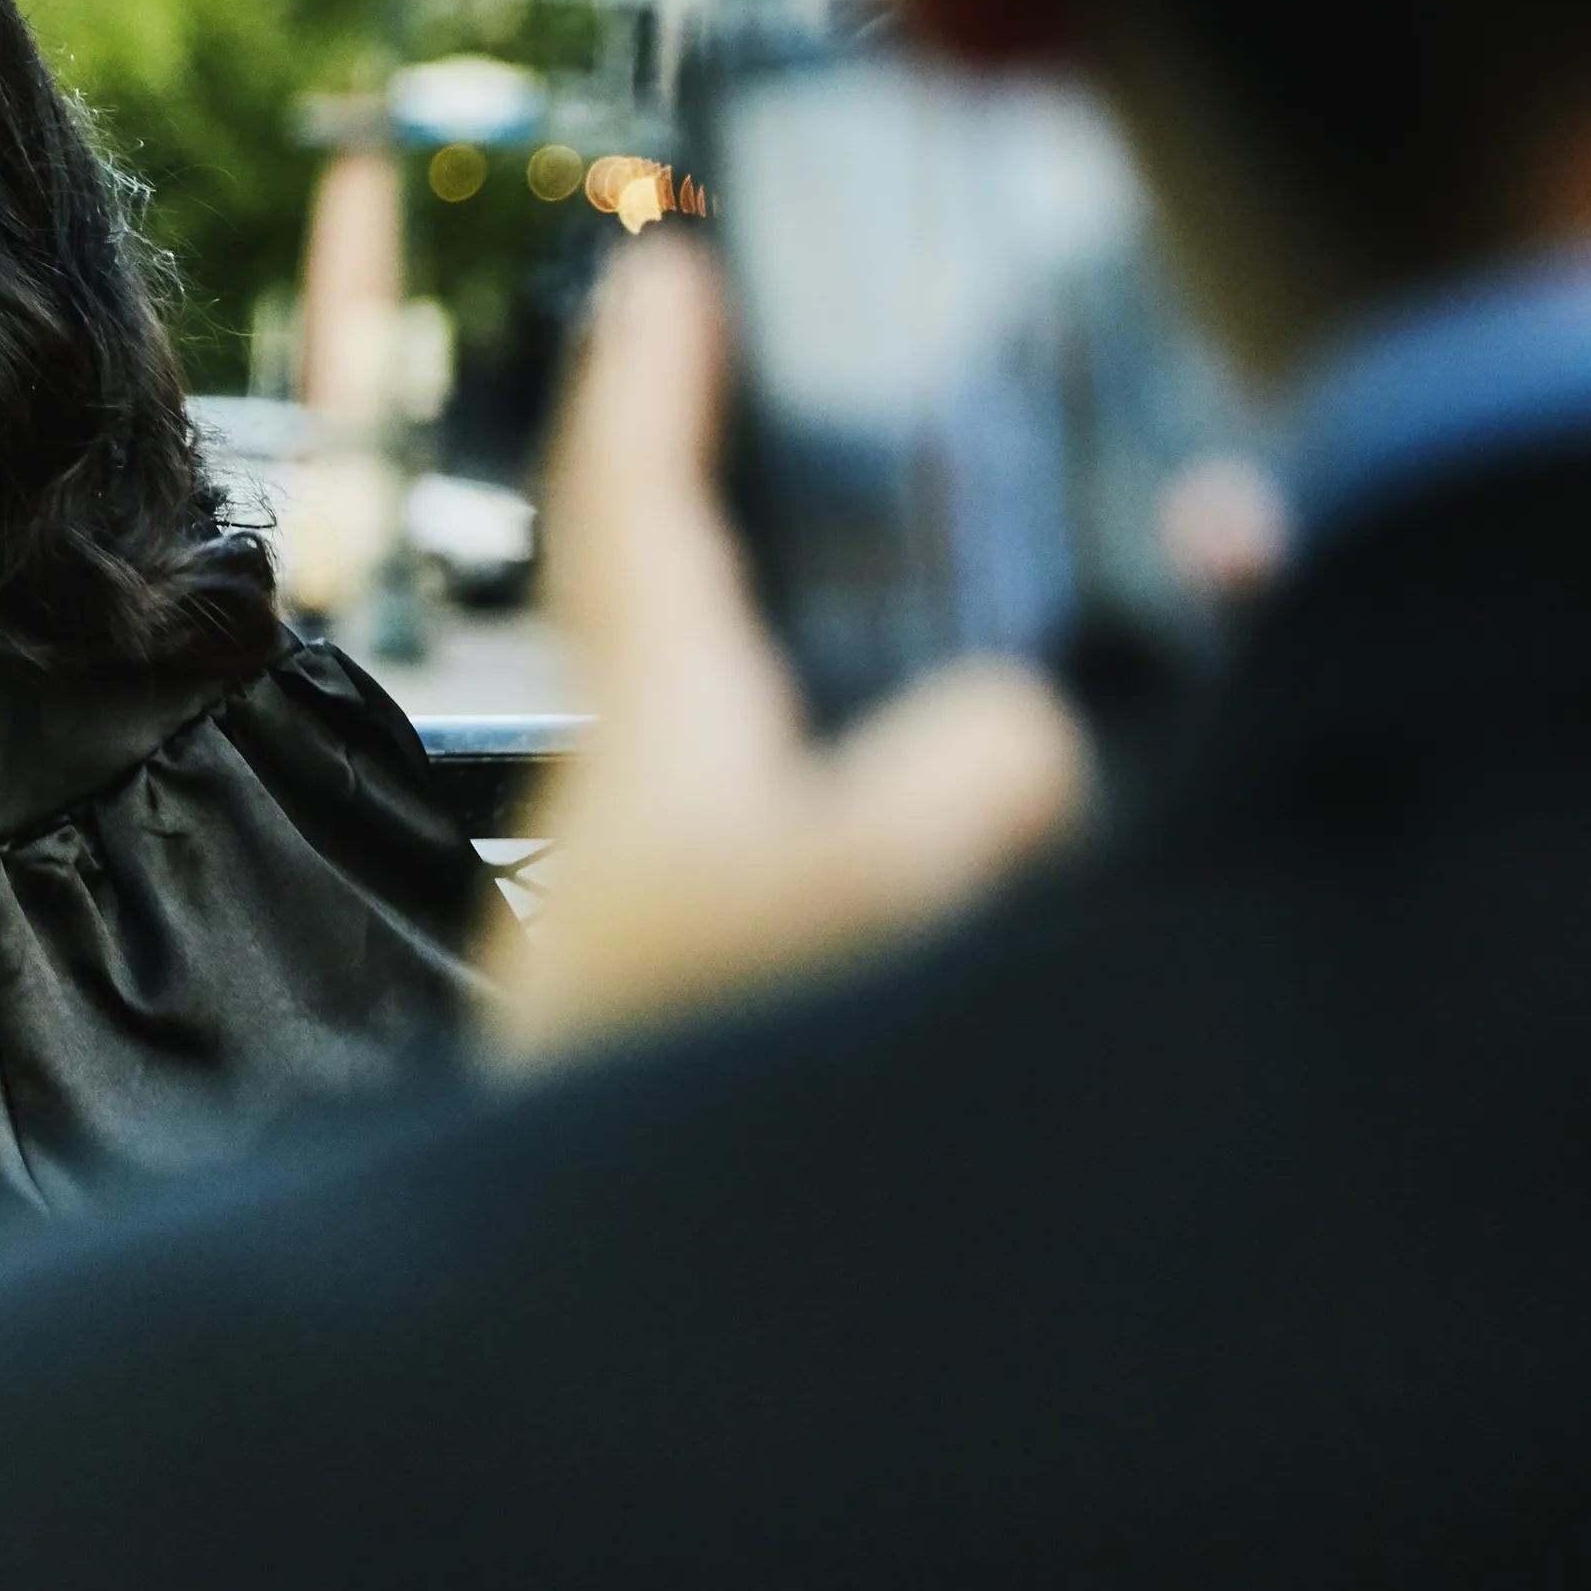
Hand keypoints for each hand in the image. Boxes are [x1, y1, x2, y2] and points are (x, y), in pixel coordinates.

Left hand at [486, 237, 1093, 1066]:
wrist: (564, 1321)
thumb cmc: (677, 1080)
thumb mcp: (869, 887)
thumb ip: (986, 772)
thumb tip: (1026, 742)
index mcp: (649, 735)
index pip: (633, 508)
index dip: (650, 380)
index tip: (663, 269)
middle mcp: (633, 814)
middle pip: (690, 621)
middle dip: (743, 523)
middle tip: (785, 419)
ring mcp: (652, 921)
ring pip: (759, 760)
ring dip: (854, 715)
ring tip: (965, 678)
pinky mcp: (683, 1018)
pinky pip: (797, 880)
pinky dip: (882, 852)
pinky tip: (957, 884)